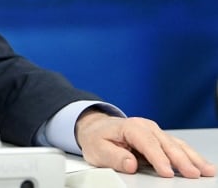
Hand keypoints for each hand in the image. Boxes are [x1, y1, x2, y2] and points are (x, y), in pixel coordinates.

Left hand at [75, 110, 214, 177]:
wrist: (96, 128)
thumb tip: (130, 164)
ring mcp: (155, 132)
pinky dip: (190, 156)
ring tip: (206, 170)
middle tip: (193, 174)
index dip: (158, 158)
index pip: (147, 143)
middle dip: (181, 159)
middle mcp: (146, 127)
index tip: (167, 172)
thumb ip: (114, 157)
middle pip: (166, 143)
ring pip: (177, 144)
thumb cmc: (97, 138)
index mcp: (130, 127)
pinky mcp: (160, 139)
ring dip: (192, 157)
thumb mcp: (97, 149)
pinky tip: (201, 165)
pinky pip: (178, 147)